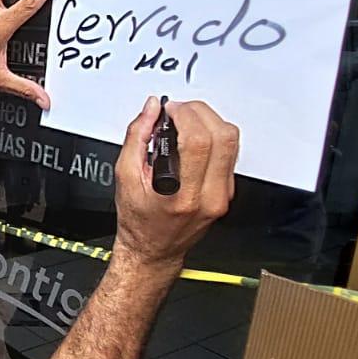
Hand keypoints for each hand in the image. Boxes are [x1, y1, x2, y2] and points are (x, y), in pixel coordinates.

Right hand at [112, 97, 238, 269]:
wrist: (154, 249)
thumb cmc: (139, 221)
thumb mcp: (125, 176)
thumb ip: (137, 137)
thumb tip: (151, 110)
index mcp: (181, 195)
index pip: (197, 142)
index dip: (185, 116)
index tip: (170, 111)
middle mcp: (208, 196)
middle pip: (222, 137)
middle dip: (199, 113)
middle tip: (179, 112)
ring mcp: (222, 195)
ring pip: (232, 142)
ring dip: (209, 122)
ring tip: (187, 123)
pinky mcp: (227, 193)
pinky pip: (230, 154)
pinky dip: (213, 137)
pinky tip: (195, 139)